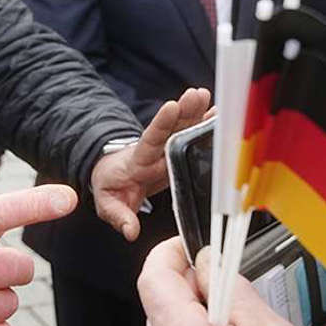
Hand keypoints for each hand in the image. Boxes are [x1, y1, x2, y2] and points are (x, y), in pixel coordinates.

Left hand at [90, 87, 210, 239]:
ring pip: (183, 127)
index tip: (172, 106)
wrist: (114, 176)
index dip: (162, 123)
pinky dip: (204, 123)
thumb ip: (119, 216)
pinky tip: (217, 112)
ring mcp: (167, 148)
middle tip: (197, 94)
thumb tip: (130, 231)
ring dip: (196, 111)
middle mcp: (155, 150)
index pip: (151, 139)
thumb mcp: (108, 204)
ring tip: (206, 95)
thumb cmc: (111, 187)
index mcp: (139, 160)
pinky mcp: (176, 150)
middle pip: (171, 128)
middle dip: (185, 111)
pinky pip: (190, 134)